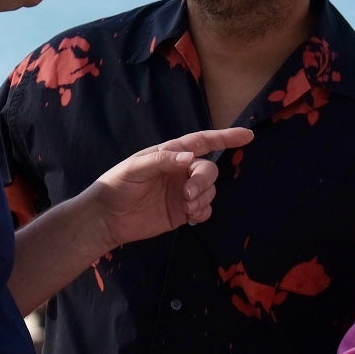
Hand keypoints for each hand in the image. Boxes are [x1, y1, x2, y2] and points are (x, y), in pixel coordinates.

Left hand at [92, 127, 254, 248]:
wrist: (107, 218)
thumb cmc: (116, 185)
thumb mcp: (135, 168)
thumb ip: (162, 160)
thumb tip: (189, 158)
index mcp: (170, 154)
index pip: (202, 142)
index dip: (225, 137)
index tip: (247, 135)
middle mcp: (180, 171)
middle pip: (209, 170)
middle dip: (204, 181)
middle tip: (188, 195)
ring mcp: (182, 192)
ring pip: (209, 190)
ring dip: (203, 198)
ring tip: (186, 207)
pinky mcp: (182, 212)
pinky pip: (204, 209)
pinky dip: (203, 211)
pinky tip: (191, 215)